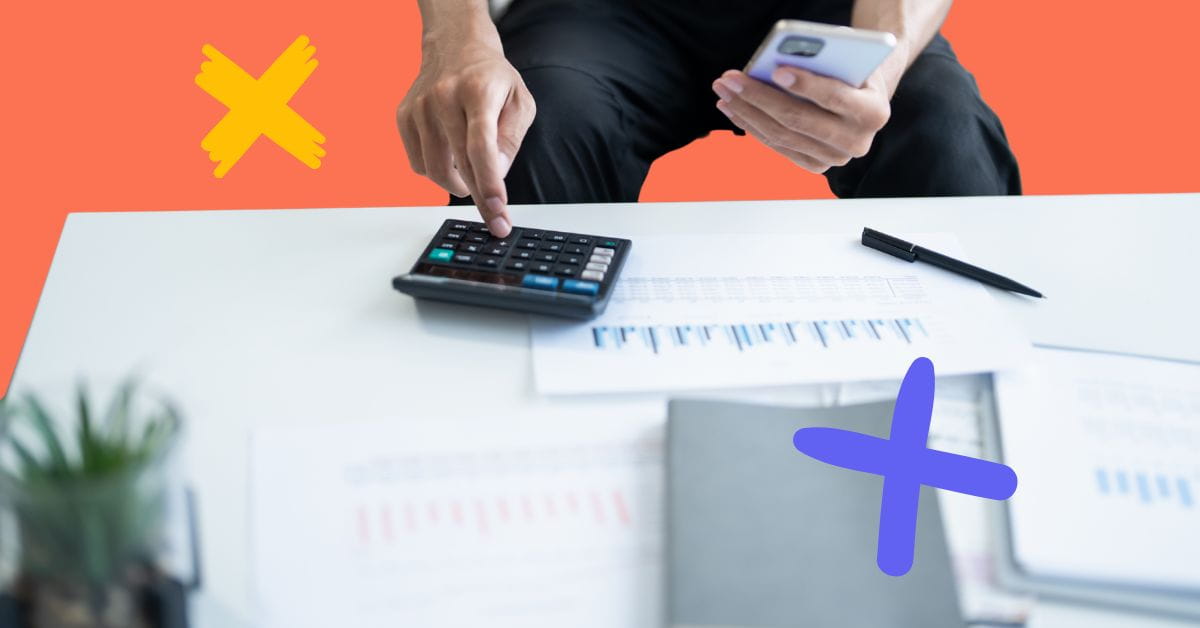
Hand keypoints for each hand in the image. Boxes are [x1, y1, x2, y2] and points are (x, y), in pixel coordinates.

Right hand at [397, 39, 534, 235]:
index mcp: (478, 91)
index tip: (498, 210)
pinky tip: (451, 156)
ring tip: (473, 174)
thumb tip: (496, 175)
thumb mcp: (520, 102)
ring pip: (435, 170)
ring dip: (458, 184)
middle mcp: (443, 97)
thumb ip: (510, 140)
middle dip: (480, 199)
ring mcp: (419, 107)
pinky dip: (437, 171)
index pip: (481, 146)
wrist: (455, 46)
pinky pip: (419, 164)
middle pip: (459, 163)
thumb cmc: (492, 78)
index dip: (489, 183)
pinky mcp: (404, 117)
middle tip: (495, 219)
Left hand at [711, 67, 891, 173]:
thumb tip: (781, 60)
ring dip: (747, 111)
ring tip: (725, 91)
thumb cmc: (853, 72)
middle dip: (760, 97)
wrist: (865, 100)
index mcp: (873, 112)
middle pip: (798, 120)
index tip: (777, 71)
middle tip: (732, 80)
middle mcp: (856, 142)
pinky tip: (733, 107)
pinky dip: (752, 126)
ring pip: (782, 135)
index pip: (835, 98)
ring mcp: (835, 158)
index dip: (806, 85)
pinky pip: (777, 146)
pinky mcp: (816, 166)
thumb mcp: (847, 61)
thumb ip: (824, 62)